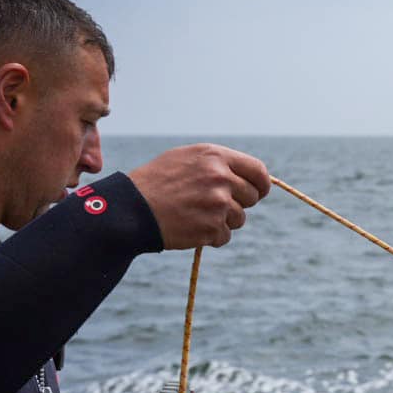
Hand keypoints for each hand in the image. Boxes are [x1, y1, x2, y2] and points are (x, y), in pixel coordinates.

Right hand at [128, 144, 271, 249]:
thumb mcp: (186, 159)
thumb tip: (246, 175)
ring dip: (223, 221)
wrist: (131, 208)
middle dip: (238, 203)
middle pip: (252, 197)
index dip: (261, 184)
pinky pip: (225, 236)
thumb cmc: (156, 181)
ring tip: (196, 214)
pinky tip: (191, 227)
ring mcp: (218, 203)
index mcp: (215, 157)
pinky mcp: (212, 227)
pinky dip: (212, 236)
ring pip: (240, 218)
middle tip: (214, 205)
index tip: (258, 192)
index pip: (258, 171)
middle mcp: (221, 177)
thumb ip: (217, 164)